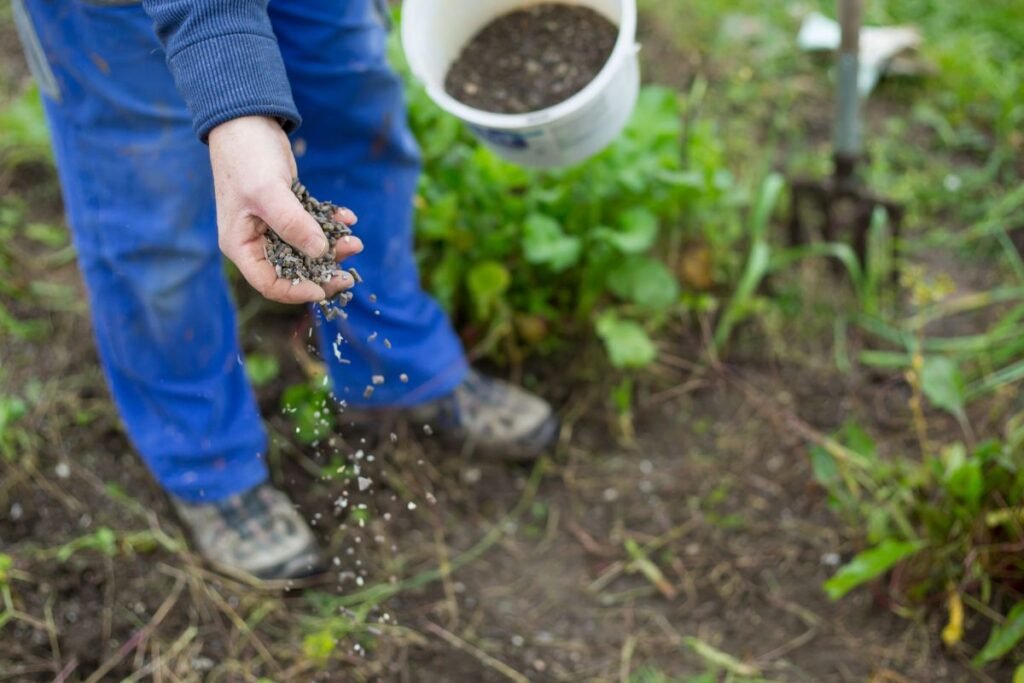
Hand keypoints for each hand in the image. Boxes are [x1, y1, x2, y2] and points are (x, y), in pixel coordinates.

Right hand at [208, 116, 362, 302]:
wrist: (247, 120)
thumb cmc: (247, 157)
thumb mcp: (268, 192)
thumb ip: (293, 224)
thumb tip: (320, 252)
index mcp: (241, 245)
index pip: (269, 283)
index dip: (297, 291)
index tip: (324, 288)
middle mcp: (256, 240)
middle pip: (293, 270)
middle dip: (323, 270)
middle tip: (349, 273)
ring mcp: (273, 225)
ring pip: (307, 248)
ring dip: (333, 246)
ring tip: (356, 240)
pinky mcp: (290, 209)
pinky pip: (314, 225)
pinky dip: (330, 223)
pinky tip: (347, 218)